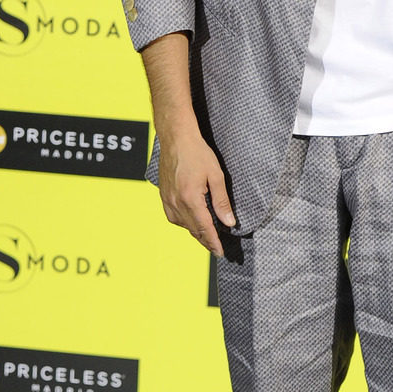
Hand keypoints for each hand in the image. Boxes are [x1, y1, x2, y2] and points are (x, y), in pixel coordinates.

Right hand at [157, 127, 235, 256]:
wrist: (176, 139)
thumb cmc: (197, 153)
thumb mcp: (216, 176)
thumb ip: (222, 201)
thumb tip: (229, 222)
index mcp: (190, 199)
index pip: (205, 229)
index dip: (214, 242)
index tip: (220, 252)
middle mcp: (176, 203)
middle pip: (193, 230)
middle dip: (206, 241)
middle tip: (217, 249)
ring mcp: (167, 200)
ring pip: (183, 225)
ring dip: (196, 232)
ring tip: (208, 236)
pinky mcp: (163, 196)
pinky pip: (174, 217)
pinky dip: (185, 223)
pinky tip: (193, 221)